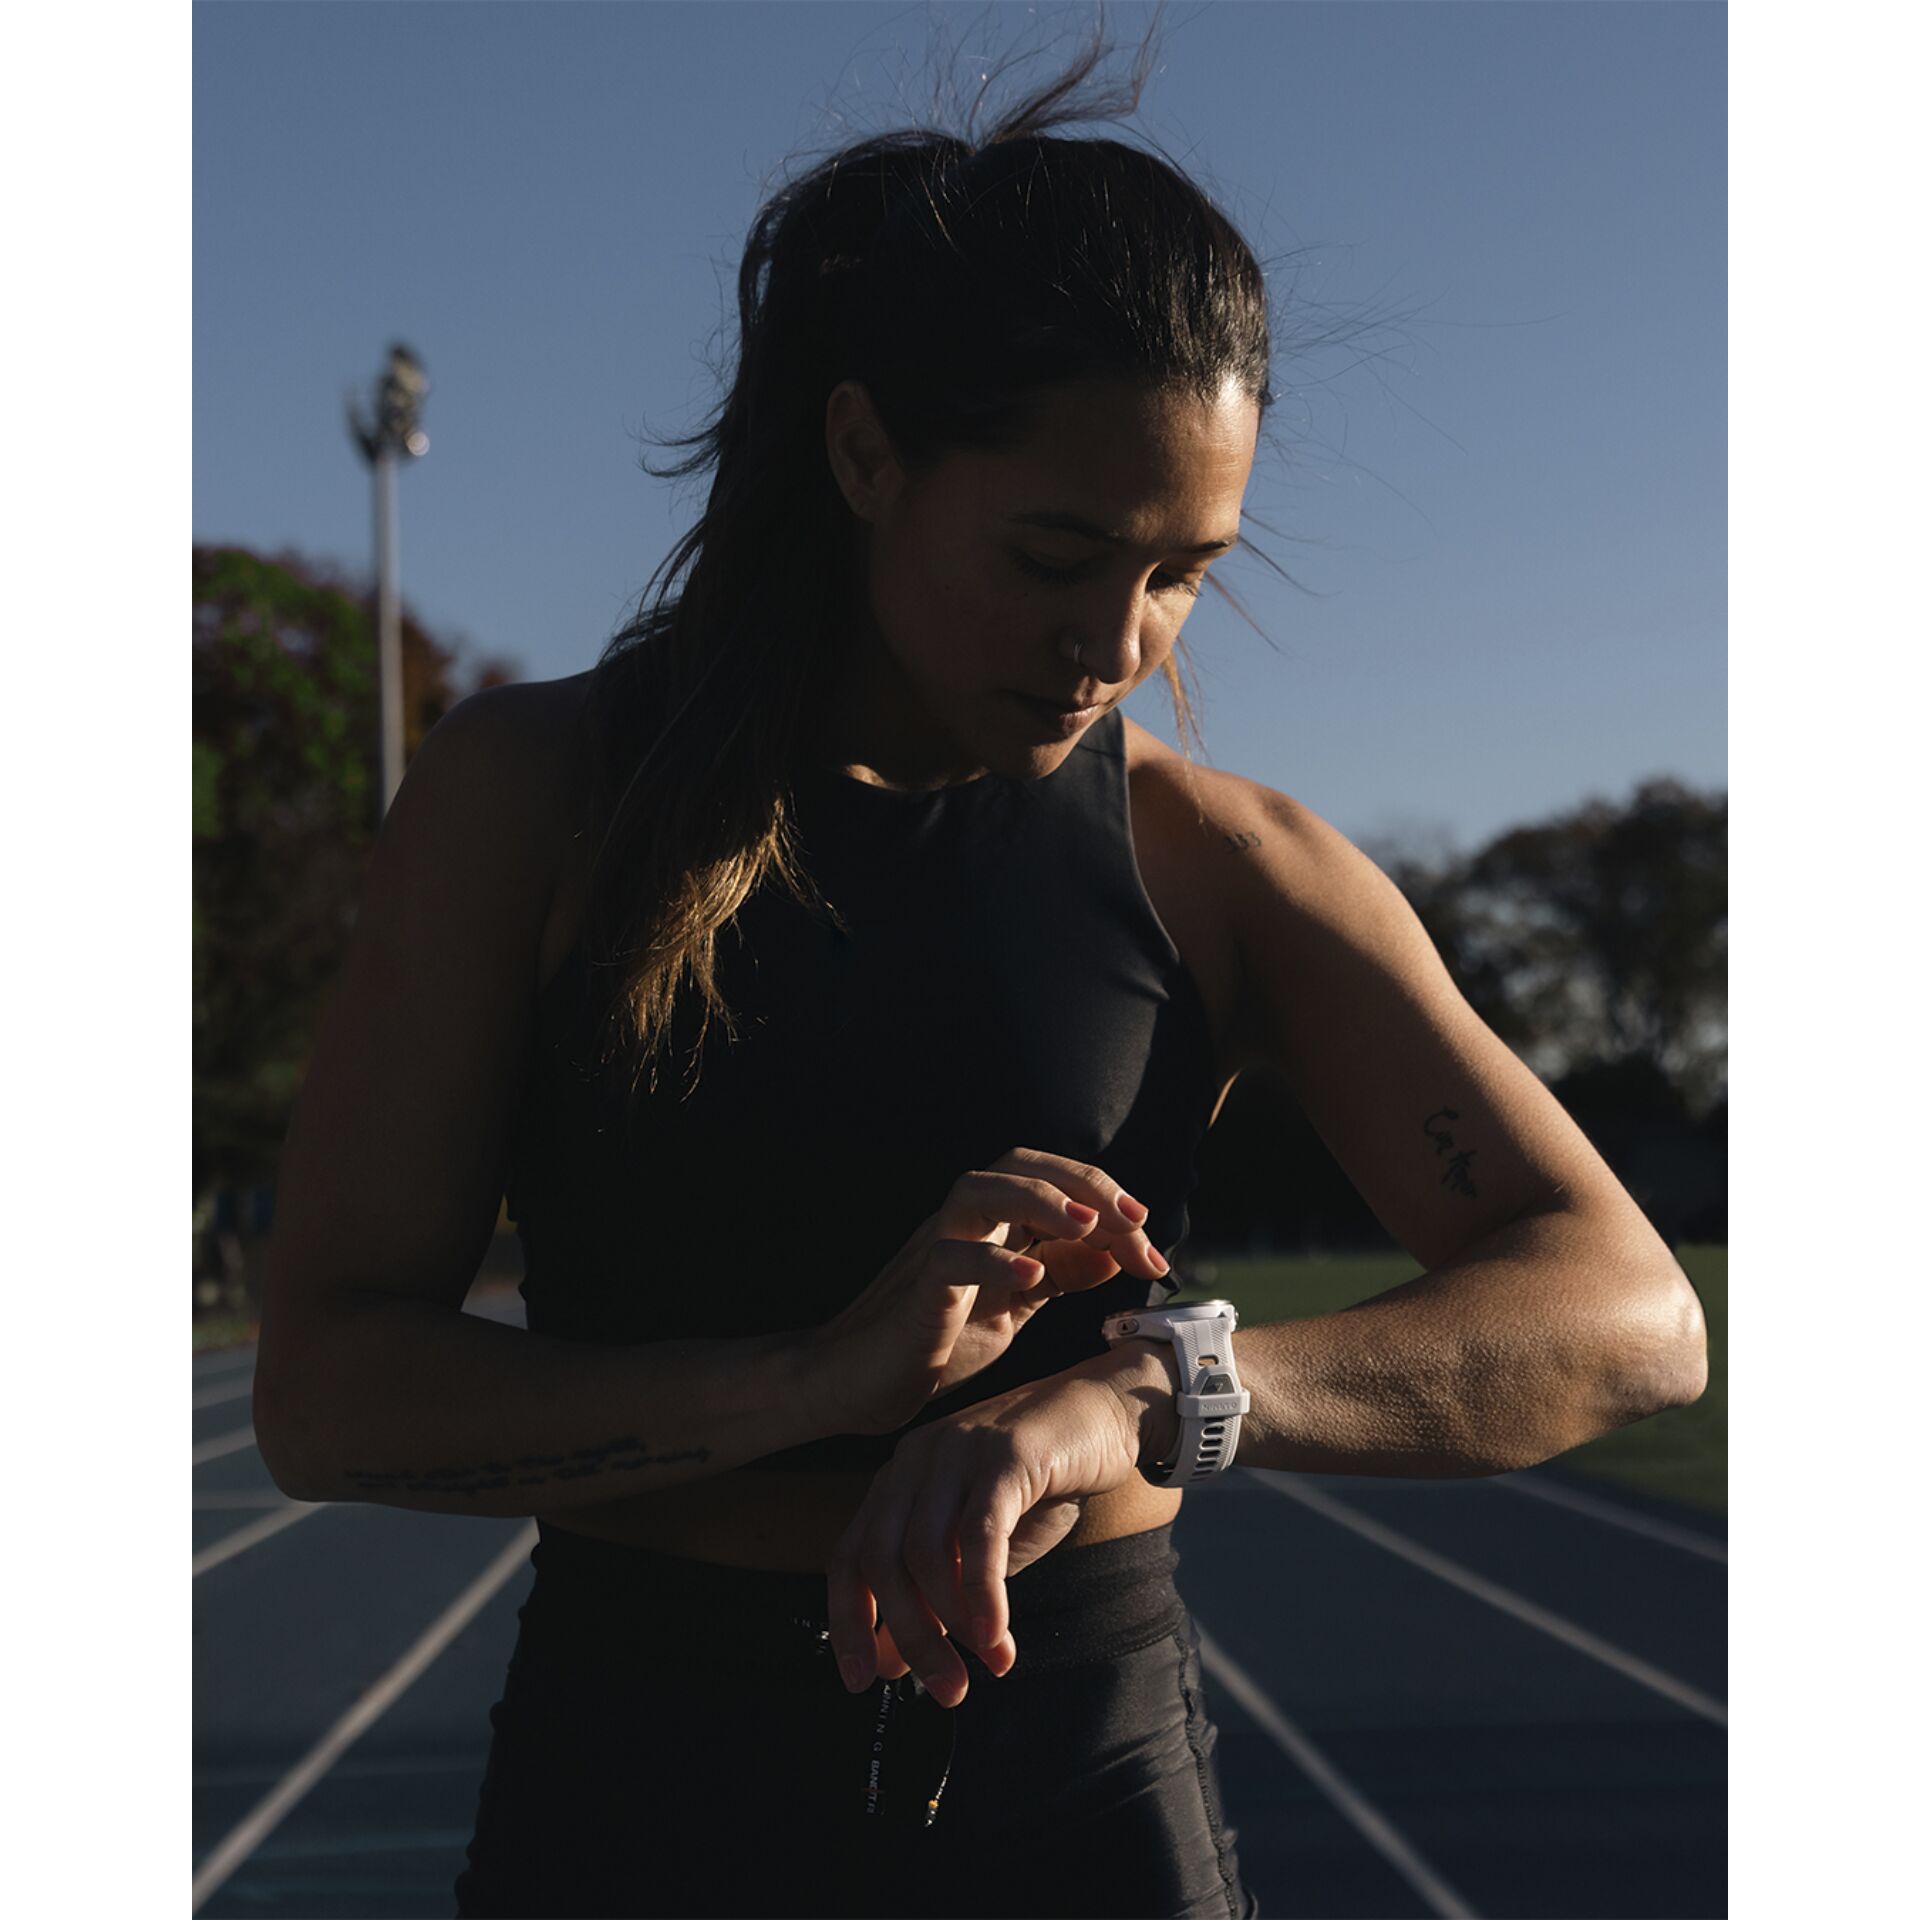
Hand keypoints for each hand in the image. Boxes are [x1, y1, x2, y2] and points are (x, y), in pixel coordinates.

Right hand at [798, 1148, 1168, 1438]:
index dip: (1105, 1196)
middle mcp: (962, 1223)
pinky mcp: (917, 1290)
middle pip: (1019, 1165)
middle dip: (1083, 1184)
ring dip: (1039, 1199)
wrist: (859, 1383)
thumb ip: (1059, 1274)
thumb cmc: (936, 1340)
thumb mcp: (1014, 1308)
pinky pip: (949, 1257)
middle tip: (1133, 1220)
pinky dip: (993, 1261)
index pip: (1051, 1180)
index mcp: (991, 1224)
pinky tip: (1034, 1277)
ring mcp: (934, 1250)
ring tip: (1088, 1225)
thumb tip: (1116, 1253)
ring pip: (977, 1190)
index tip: (1149, 1239)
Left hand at [825, 1349, 1169, 1707]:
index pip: (850, 1557)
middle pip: (884, 1561)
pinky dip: (983, 1592)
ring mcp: (957, 1450)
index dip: (850, 1623)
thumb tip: (888, 1664)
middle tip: (947, 1690)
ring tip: (987, 1664)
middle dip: (910, 1637)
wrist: (1105, 1414)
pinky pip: (980, 1533)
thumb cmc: (1040, 1484)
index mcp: (899, 1480)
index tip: (863, 1683)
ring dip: (952, 1624)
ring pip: (926, 1552)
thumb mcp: (978, 1547)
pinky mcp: (1004, 1453)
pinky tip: (998, 1634)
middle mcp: (916, 1460)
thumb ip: (934, 1597)